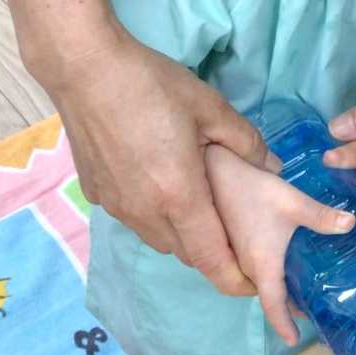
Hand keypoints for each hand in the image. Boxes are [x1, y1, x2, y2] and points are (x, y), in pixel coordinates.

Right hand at [49, 29, 268, 295]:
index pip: (212, 257)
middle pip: (186, 252)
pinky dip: (156, 216)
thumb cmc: (152, 86)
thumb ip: (246, 143)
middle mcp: (145, 211)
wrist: (85, 70)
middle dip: (213, 254)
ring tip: (204, 213)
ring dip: (184, 235)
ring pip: (158, 239)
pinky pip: (135, 220)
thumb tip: (271, 168)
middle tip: (236, 238)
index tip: (253, 284)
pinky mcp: (97, 194)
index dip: (234, 278)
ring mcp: (117, 206)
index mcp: (179, 196)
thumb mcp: (211, 109)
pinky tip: (163, 187)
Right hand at [204, 145, 354, 345]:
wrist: (210, 171)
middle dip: (280, 306)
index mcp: (261, 264)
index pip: (272, 305)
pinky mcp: (225, 243)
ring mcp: (230, 256)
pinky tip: (274, 258)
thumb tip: (352, 224)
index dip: (283, 324)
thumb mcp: (291, 201)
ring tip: (294, 287)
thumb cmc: (252, 188)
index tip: (295, 339)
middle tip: (305, 307)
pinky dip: (258, 274)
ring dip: (269, 289)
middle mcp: (243, 266)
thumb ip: (321, 216)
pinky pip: (241, 269)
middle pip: (262, 296)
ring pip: (250, 283)